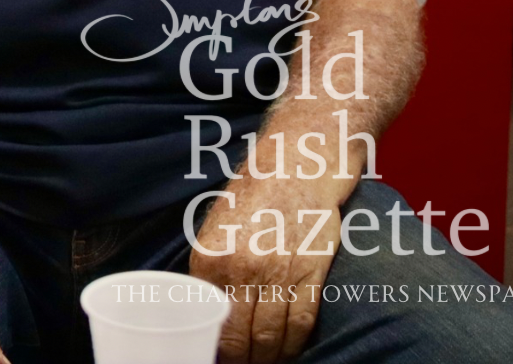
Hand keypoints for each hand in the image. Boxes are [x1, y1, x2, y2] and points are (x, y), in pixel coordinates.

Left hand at [190, 173, 351, 362]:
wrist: (295, 167)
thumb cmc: (252, 197)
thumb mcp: (216, 228)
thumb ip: (210, 270)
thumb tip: (202, 310)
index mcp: (210, 257)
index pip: (206, 319)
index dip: (212, 347)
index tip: (214, 357)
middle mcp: (241, 268)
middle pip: (240, 337)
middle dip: (241, 361)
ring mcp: (278, 273)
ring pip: (271, 337)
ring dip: (268, 359)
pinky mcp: (310, 274)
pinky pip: (301, 323)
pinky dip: (294, 346)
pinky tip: (288, 353)